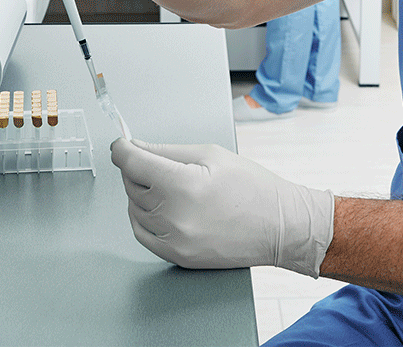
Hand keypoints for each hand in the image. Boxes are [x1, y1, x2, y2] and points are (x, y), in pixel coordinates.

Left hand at [110, 138, 333, 276]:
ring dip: (142, 193)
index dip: (122, 149)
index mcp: (183, 184)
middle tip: (155, 162)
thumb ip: (167, 151)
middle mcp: (174, 216)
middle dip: (137, 169)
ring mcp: (174, 240)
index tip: (121, 146)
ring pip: (135, 209)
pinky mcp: (177, 256)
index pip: (132, 163)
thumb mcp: (211, 154)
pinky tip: (160, 207)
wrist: (281, 227)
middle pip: (131, 185)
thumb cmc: (254, 188)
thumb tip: (137, 148)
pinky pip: (142, 233)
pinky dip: (143, 217)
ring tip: (168, 185)